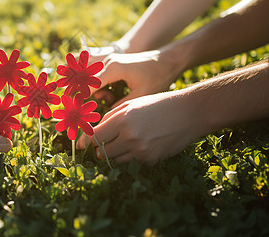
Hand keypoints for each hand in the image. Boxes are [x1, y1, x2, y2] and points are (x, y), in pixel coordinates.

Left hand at [78, 91, 203, 163]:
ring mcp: (141, 150)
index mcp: (122, 120)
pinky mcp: (151, 160)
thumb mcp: (132, 104)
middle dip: (99, 149)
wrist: (189, 113)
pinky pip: (132, 163)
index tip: (79, 146)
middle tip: (101, 144)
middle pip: (102, 151)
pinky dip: (130, 157)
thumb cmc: (158, 104)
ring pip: (115, 160)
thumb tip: (95, 131)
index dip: (85, 142)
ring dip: (114, 154)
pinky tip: (138, 145)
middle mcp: (130, 137)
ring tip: (122, 143)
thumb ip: (111, 117)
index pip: (95, 136)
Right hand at [90, 50, 179, 106]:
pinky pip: (101, 77)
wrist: (168, 60)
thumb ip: (120, 106)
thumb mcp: (140, 95)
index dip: (84, 99)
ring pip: (95, 80)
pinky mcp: (113, 63)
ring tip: (113, 99)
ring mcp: (110, 61)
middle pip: (90, 82)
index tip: (83, 111)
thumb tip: (105, 116)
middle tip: (105, 104)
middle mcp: (108, 62)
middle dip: (94, 96)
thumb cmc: (157, 76)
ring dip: (100, 92)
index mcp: (114, 68)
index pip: (90, 85)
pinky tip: (114, 93)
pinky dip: (104, 87)